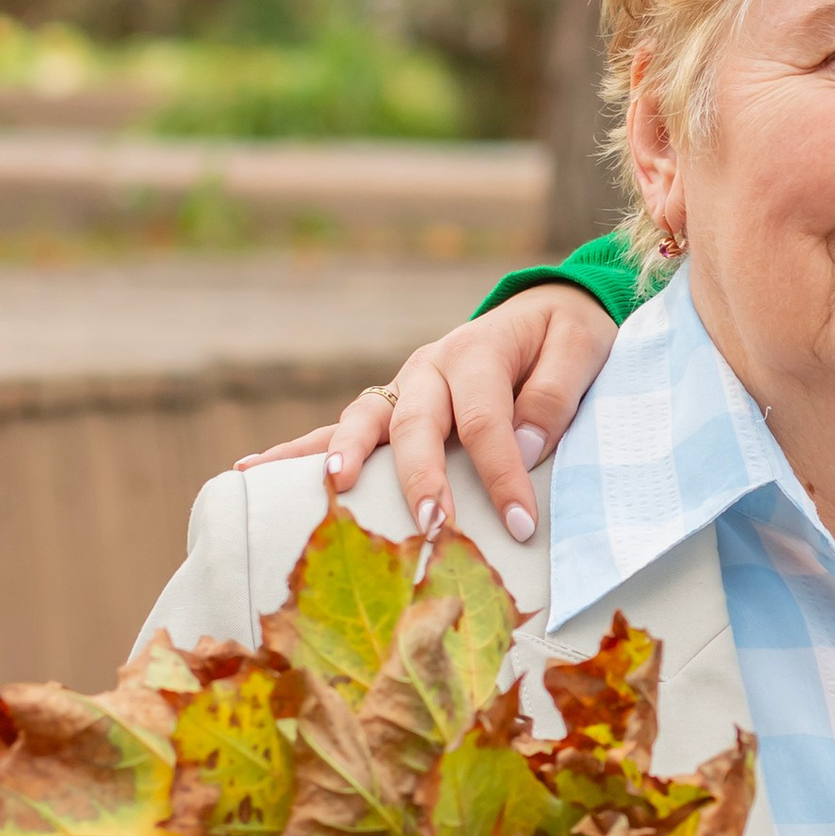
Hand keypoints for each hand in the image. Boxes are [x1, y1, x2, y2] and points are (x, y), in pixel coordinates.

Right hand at [238, 287, 621, 540]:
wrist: (544, 310)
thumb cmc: (567, 336)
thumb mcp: (583, 347)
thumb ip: (555, 394)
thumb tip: (521, 446)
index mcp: (479, 351)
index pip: (486, 419)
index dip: (501, 474)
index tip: (521, 525)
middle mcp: (432, 366)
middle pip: (417, 424)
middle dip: (421, 477)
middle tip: (432, 523)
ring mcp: (404, 386)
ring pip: (364, 419)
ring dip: (344, 455)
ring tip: (332, 487)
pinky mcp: (391, 405)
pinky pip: (344, 429)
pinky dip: (299, 450)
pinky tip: (250, 471)